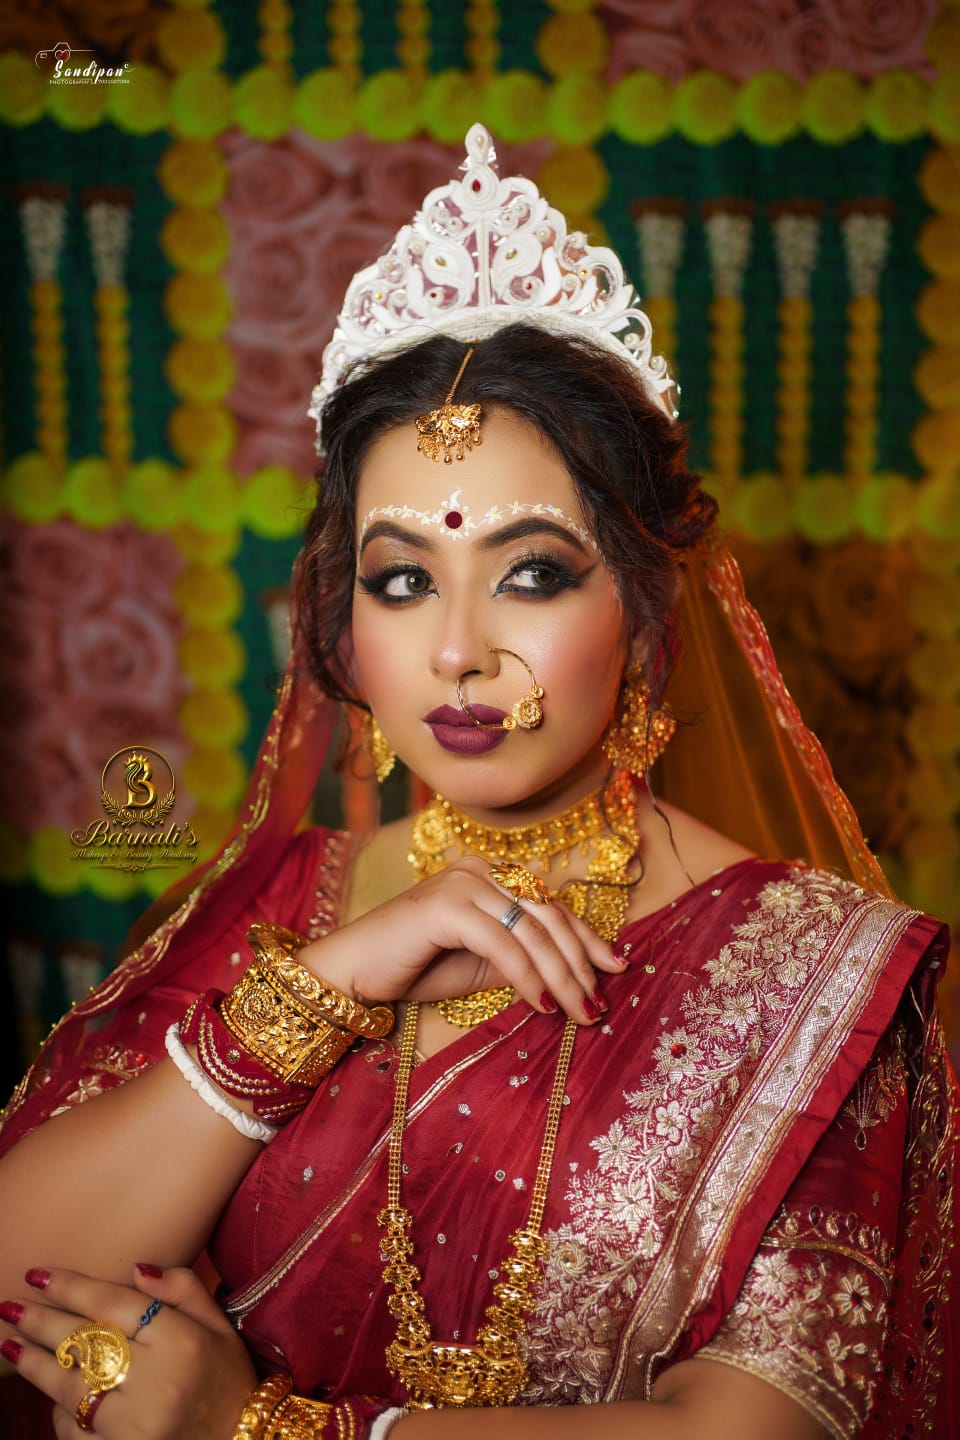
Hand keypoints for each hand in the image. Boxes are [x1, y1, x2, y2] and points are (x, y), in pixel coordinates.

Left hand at [0, 1263, 256, 1439]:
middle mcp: (155, 1381)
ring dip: (35, 1364)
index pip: (114, 1305)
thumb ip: (183, 1288)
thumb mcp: (218, 1324)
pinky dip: (60, 1413)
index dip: (72, 1288)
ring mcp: (134, 1424)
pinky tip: (47, 1393)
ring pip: (71, 1388)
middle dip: (41, 1322)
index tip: (38, 1274)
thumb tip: (135, 1268)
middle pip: (85, 1343)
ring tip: (8, 1344)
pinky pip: (77, 1431)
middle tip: (9, 1306)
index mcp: (181, 1341)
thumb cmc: (227, 1377)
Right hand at [298, 855, 626, 1023]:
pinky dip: (528, 977)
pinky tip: (542, 1005)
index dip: (587, 939)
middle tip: (598, 1003)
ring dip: (561, 976)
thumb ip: (522, 959)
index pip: (551, 906)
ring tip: (578, 1012)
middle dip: (580, 962)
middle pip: (549, 916)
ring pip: (532, 931)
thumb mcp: (481, 965)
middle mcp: (481, 871)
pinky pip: (504, 945)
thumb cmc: (414, 967)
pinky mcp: (448, 906)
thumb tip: (573, 975)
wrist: (353, 971)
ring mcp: (464, 884)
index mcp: (490, 877)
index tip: (616, 969)